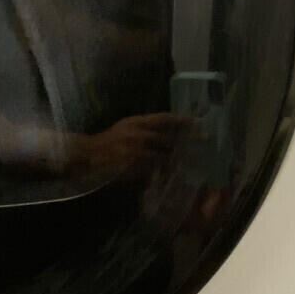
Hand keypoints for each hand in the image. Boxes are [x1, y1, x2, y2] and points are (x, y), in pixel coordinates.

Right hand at [73, 112, 196, 179]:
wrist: (90, 156)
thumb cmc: (110, 140)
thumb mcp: (126, 126)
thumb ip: (145, 126)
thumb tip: (168, 128)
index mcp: (137, 122)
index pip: (164, 118)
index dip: (182, 120)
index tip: (196, 122)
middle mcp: (138, 135)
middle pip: (169, 138)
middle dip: (188, 140)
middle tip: (204, 140)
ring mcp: (137, 153)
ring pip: (165, 157)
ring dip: (180, 159)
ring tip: (195, 162)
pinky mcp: (135, 168)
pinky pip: (155, 171)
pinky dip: (165, 173)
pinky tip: (174, 174)